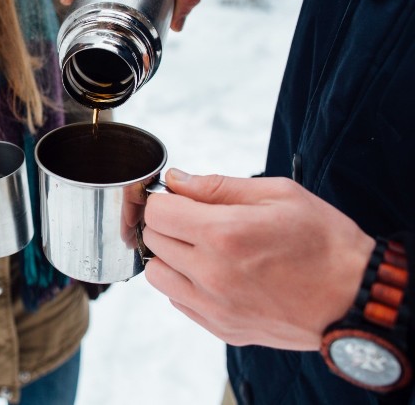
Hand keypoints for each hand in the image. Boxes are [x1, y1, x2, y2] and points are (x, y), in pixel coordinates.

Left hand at [143, 168, 374, 349]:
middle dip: (167, 223)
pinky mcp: (220, 327)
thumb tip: (176, 181)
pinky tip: (211, 272)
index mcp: (224, 235)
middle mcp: (211, 274)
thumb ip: (218, 186)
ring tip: (199, 247)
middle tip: (192, 218)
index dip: (165, 199)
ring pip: (157, 275)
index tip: (178, 198)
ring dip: (169, 256)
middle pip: (152, 240)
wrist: (356, 298)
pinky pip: (177, 301)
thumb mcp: (278, 194)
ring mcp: (214, 306)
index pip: (157, 212)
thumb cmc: (324, 242)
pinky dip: (184, 284)